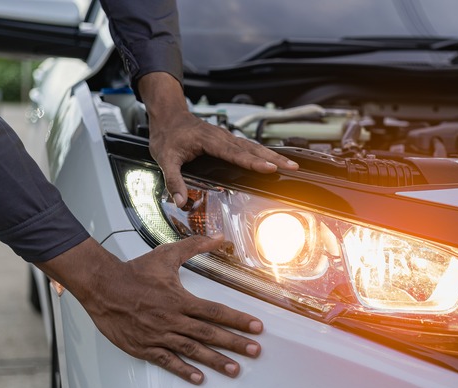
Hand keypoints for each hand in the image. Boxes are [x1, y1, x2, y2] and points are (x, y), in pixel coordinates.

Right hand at [37, 236, 260, 383]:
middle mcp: (172, 319)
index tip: (256, 327)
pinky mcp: (144, 347)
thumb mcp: (167, 254)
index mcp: (180, 299)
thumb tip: (219, 237)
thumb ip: (196, 246)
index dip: (239, 320)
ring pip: (192, 350)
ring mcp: (158, 335)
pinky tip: (198, 377)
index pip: (216, 311)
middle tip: (254, 351)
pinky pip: (167, 361)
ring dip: (215, 361)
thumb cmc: (134, 272)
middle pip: (209, 333)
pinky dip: (183, 370)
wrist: (101, 286)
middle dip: (235, 343)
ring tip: (234, 369)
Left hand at [138, 72, 298, 206]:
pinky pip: (249, 146)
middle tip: (293, 166)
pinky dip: (263, 153)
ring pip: (254, 146)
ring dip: (273, 155)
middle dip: (274, 158)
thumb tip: (180, 201)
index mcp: (209, 140)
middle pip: (252, 148)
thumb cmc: (167, 135)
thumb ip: (173, 181)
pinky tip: (273, 160)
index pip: (235, 153)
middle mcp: (222, 136)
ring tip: (291, 164)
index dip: (253, 162)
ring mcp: (226, 137)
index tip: (269, 168)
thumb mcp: (164, 159)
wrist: (167, 116)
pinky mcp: (228, 139)